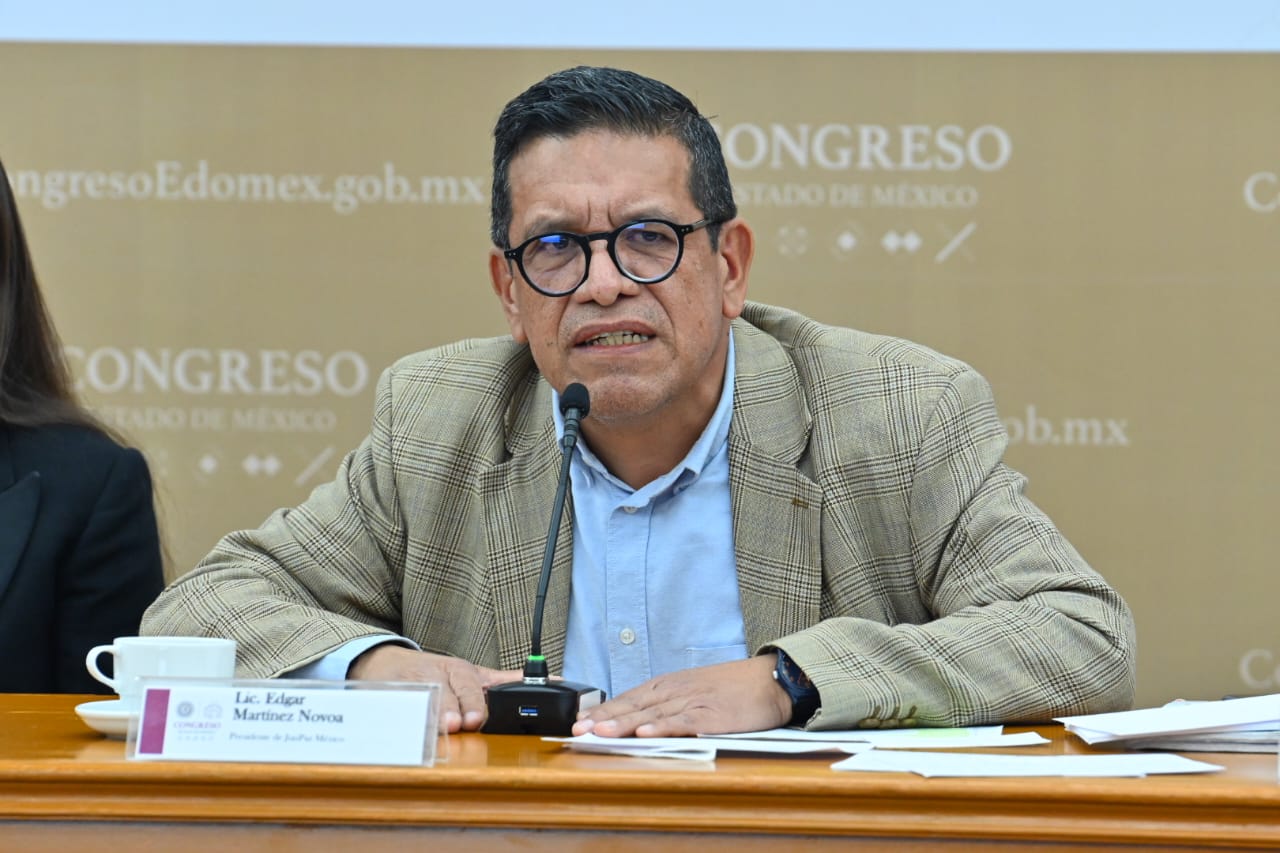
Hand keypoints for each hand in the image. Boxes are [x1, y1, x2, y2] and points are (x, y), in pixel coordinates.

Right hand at [348, 645, 519, 732]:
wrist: (387, 661)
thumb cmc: (434, 671)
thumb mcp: (471, 674)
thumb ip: (505, 681)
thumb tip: (548, 680)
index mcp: (460, 671)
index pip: (470, 686)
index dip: (473, 702)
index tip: (477, 719)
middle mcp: (437, 677)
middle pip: (447, 694)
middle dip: (454, 708)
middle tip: (460, 723)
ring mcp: (413, 687)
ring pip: (425, 703)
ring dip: (433, 716)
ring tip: (441, 727)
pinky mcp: (393, 697)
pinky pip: (399, 710)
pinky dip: (406, 721)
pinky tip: (410, 731)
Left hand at [571, 654, 791, 737]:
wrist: (770, 680)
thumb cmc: (731, 688)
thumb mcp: (693, 690)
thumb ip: (667, 704)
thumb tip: (637, 720)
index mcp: (669, 685)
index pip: (628, 698)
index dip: (602, 710)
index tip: (578, 721)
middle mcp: (676, 691)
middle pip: (633, 705)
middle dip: (603, 718)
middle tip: (577, 729)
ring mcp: (692, 702)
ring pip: (652, 714)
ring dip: (624, 724)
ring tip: (600, 732)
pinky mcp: (711, 715)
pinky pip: (683, 722)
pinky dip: (662, 727)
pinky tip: (645, 733)